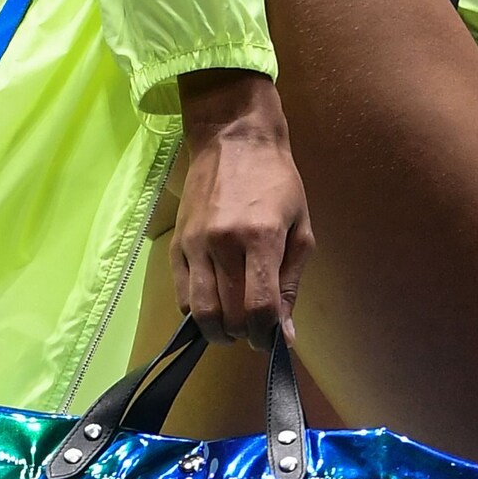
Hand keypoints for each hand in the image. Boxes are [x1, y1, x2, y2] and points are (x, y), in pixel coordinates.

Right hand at [172, 70, 313, 347]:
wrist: (234, 139)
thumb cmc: (278, 182)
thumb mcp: (300, 228)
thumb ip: (290, 282)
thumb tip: (284, 333)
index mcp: (261, 238)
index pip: (259, 308)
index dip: (267, 335)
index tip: (272, 339)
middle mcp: (223, 244)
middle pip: (229, 316)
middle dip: (246, 334)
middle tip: (256, 329)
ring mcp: (195, 245)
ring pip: (201, 312)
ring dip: (219, 330)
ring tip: (234, 324)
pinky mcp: (176, 245)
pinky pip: (182, 296)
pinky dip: (198, 312)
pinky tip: (215, 305)